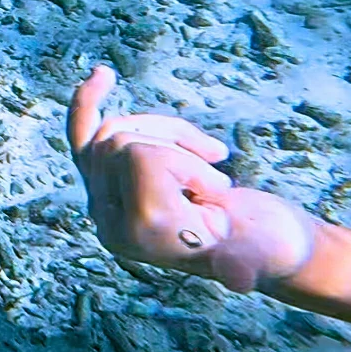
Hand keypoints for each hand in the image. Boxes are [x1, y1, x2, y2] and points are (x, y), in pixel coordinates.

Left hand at [67, 66, 317, 292]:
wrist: (264, 245)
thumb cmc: (266, 247)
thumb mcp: (258, 251)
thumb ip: (242, 263)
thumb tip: (239, 278)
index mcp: (132, 235)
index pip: (138, 159)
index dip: (183, 162)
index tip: (216, 195)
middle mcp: (107, 217)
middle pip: (118, 140)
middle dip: (175, 143)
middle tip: (216, 176)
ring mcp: (105, 197)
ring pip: (113, 128)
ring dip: (167, 130)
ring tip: (207, 156)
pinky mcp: (112, 177)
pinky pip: (83, 130)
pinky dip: (89, 100)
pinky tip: (102, 73)